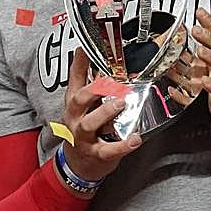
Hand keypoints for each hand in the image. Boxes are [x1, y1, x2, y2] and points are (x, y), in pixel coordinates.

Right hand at [58, 47, 141, 182]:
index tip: (85, 47)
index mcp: (74, 104)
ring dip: (106, 112)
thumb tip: (90, 54)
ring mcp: (84, 137)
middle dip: (95, 89)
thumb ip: (87, 81)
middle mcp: (76, 118)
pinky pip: (109, 150)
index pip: (75, 79)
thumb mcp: (81, 105)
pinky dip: (123, 145)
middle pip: (79, 100)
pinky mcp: (96, 154)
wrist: (77, 164)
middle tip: (113, 81)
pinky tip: (135, 139)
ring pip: (90, 123)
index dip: (79, 63)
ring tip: (122, 104)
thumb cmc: (82, 129)